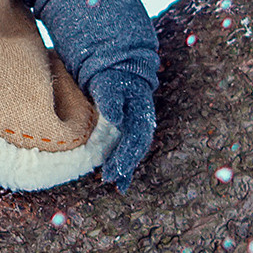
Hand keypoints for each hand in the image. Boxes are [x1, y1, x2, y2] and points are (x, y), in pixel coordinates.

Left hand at [90, 69, 155, 193]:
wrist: (117, 68)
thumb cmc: (110, 76)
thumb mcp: (108, 84)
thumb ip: (111, 100)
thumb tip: (115, 119)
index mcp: (141, 111)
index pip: (136, 137)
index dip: (127, 154)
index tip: (116, 168)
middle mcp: (143, 121)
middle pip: (137, 148)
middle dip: (125, 166)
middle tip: (110, 179)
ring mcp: (138, 126)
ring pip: (134, 151)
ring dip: (126, 169)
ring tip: (117, 185)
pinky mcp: (130, 129)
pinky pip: (129, 149)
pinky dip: (125, 164)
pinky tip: (120, 180)